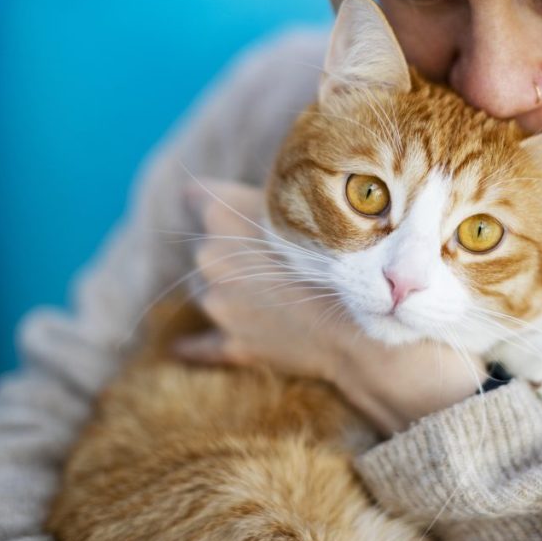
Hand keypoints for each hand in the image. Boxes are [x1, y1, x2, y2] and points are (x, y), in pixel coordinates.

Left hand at [176, 179, 485, 435]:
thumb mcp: (313, 209)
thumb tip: (268, 192)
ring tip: (268, 291)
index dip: (213, 198)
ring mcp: (218, 305)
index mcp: (223, 216)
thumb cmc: (345, 257)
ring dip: (228, 288)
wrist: (362, 325)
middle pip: (208, 246)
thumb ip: (281, 197)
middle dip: (233, 249)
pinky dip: (191, 346)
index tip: (222, 201)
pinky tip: (179, 348)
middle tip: (272, 252)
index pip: (197, 196)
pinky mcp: (231, 345)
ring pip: (208, 289)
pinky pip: (198, 346)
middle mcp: (210, 257)